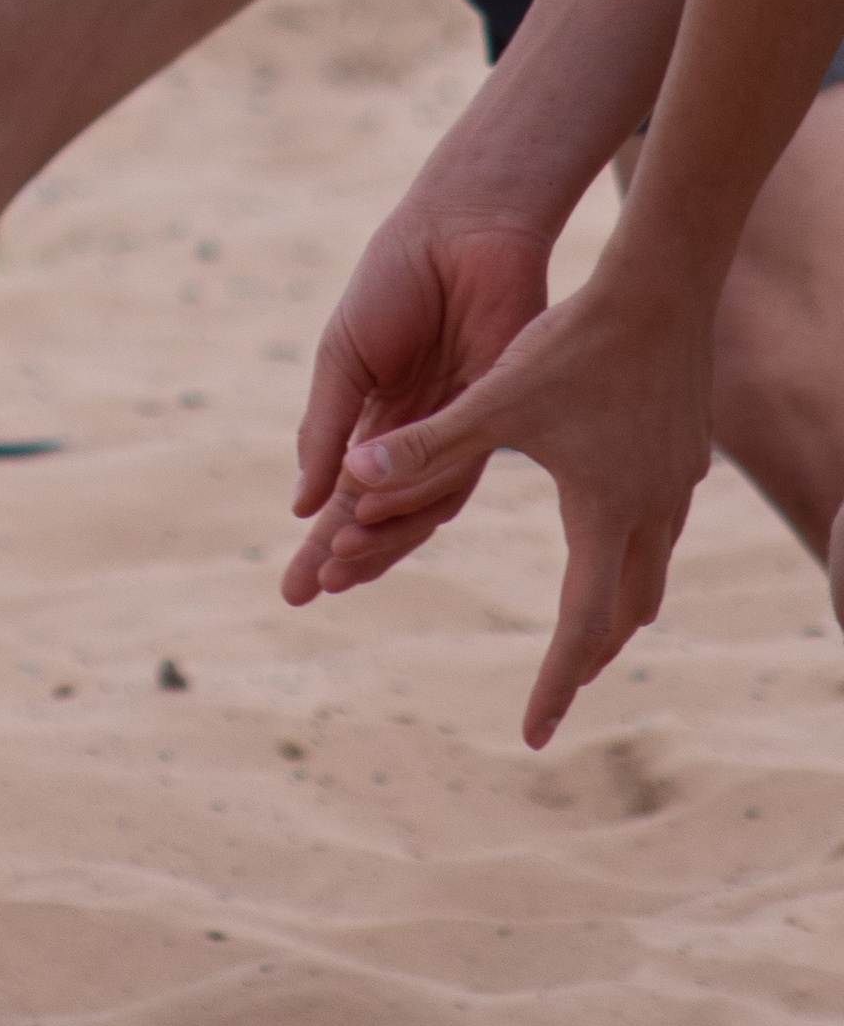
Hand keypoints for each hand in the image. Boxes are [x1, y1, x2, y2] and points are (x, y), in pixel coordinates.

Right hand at [285, 201, 552, 605]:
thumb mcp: (343, 355)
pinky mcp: (495, 423)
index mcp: (378, 419)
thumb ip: (325, 427)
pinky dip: (413, 495)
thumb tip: (303, 504)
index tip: (292, 590)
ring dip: (377, 537)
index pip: (346, 495)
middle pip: (381, 515)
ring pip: (419, 508)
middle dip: (344, 554)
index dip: (318, 541)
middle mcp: (419, 438)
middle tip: (308, 589)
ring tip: (336, 559)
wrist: (461, 231)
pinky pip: (454, 472)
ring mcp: (457, 434)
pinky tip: (374, 509)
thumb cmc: (396, 280)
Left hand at [317, 274, 717, 746]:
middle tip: (556, 693)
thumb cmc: (575, 342)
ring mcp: (675, 490)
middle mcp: (648, 517)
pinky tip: (615, 540)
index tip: (530, 735)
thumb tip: (342, 483)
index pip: (578, 629)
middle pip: (621, 618)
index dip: (552, 685)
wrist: (662, 290)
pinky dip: (632, 558)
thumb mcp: (494, 397)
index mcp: (601, 518)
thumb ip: (424, 445)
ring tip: (584, 634)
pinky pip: (657, 532)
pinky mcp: (683, 458)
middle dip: (585, 658)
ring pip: (647, 578)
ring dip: (612, 612)